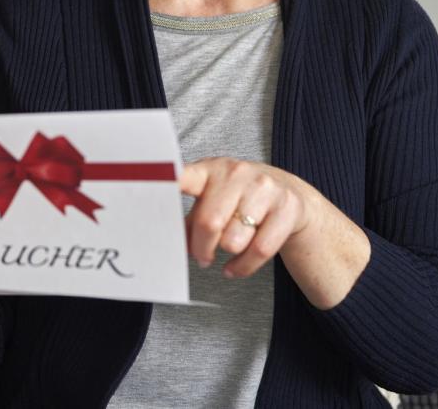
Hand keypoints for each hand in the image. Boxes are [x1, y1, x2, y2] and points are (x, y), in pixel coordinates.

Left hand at [179, 158, 315, 278]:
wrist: (288, 194)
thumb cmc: (238, 198)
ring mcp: (264, 188)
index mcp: (210, 170)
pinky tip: (235, 267)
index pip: (185, 177)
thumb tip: (173, 244)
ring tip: (226, 249)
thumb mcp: (212, 199)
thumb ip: (190, 220)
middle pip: (210, 222)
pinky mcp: (287, 207)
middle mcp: (237, 173)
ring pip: (234, 241)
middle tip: (201, 257)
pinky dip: (243, 267)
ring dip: (227, 254)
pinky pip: (260, 251)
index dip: (168, 185)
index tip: (149, 193)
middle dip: (202, 248)